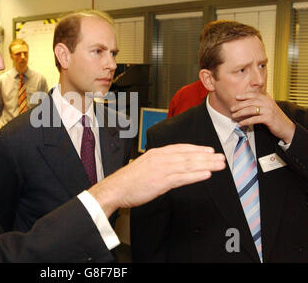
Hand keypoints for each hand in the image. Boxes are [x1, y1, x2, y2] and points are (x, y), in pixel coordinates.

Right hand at [88, 144, 225, 217]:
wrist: (116, 188)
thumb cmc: (128, 180)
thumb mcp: (144, 166)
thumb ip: (158, 164)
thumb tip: (171, 167)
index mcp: (156, 153)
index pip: (180, 148)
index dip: (196, 149)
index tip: (208, 151)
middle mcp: (160, 158)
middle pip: (187, 155)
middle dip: (206, 157)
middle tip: (221, 157)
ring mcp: (161, 169)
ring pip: (188, 165)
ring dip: (205, 165)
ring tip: (219, 165)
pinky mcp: (161, 181)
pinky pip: (182, 178)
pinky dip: (195, 175)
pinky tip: (206, 175)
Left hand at [231, 92, 295, 143]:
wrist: (286, 127)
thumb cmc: (275, 118)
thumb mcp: (268, 108)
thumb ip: (260, 104)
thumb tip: (247, 102)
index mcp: (267, 99)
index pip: (254, 95)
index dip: (245, 95)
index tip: (236, 97)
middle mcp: (268, 103)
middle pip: (250, 102)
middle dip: (239, 105)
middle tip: (232, 109)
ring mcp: (268, 110)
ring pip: (251, 110)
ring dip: (240, 113)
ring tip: (234, 116)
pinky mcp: (268, 118)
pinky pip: (254, 119)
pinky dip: (246, 121)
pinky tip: (240, 124)